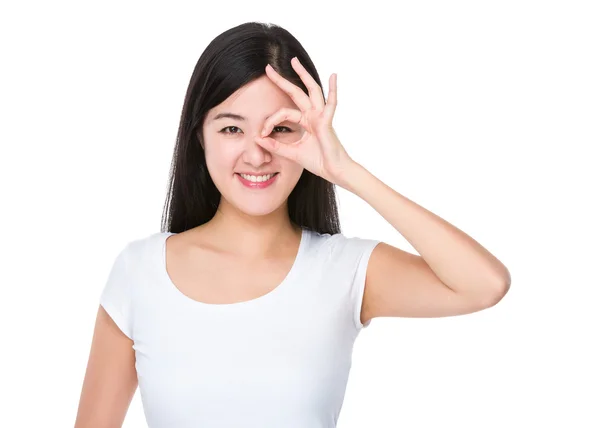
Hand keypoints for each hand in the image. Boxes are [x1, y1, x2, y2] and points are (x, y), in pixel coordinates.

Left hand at [255, 57, 354, 184]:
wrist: (333, 171)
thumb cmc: (318, 162)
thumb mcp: (291, 153)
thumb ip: (275, 146)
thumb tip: (258, 138)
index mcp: (305, 121)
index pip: (283, 113)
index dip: (269, 122)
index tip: (261, 134)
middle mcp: (313, 115)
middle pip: (296, 92)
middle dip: (281, 80)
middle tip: (268, 68)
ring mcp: (321, 116)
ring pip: (312, 90)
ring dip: (303, 75)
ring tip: (294, 61)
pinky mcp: (327, 121)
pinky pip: (331, 103)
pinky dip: (333, 89)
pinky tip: (333, 75)